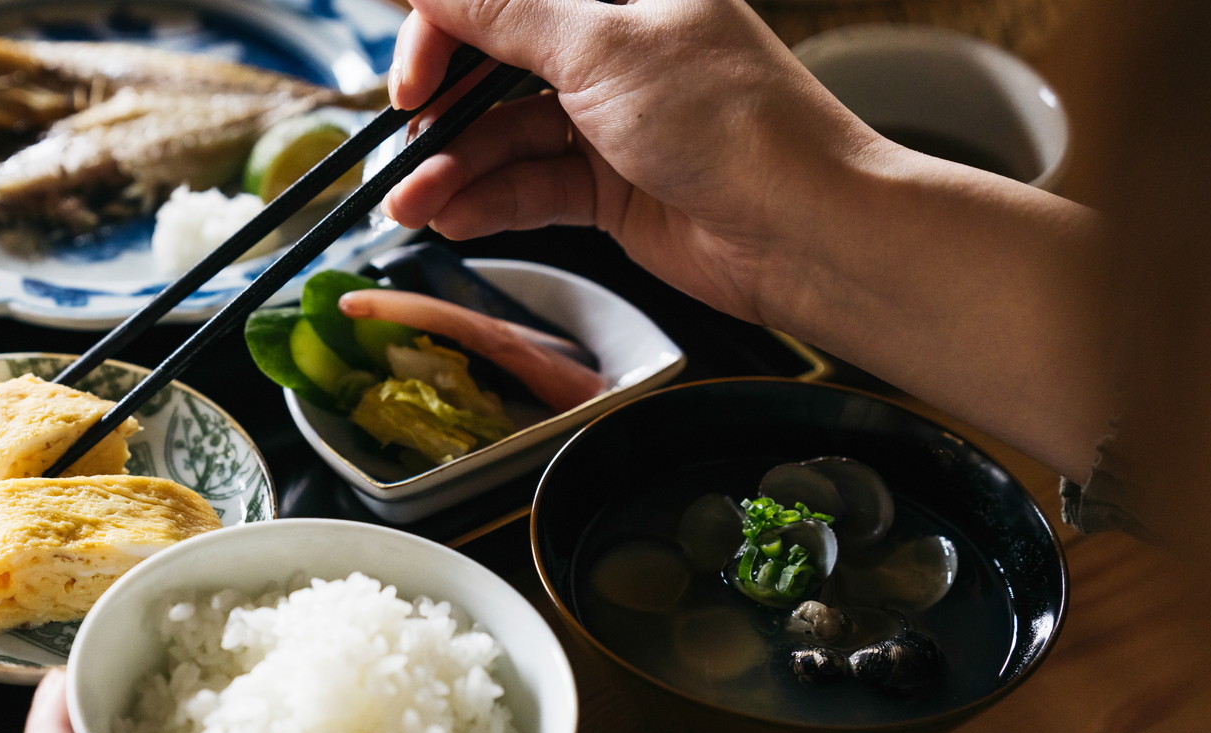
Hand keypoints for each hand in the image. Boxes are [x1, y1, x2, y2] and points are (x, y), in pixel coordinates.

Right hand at [381, 0, 1111, 481]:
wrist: (805, 233)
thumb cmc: (734, 124)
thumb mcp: (602, 50)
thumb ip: (505, 13)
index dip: (444, 27)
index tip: (408, 72)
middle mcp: (613, 49)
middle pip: (495, 63)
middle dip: (441, 105)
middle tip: (405, 137)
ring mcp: (609, 120)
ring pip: (504, 135)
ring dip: (452, 169)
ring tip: (412, 204)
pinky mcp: (609, 187)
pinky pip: (528, 186)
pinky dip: (487, 202)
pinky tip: (451, 217)